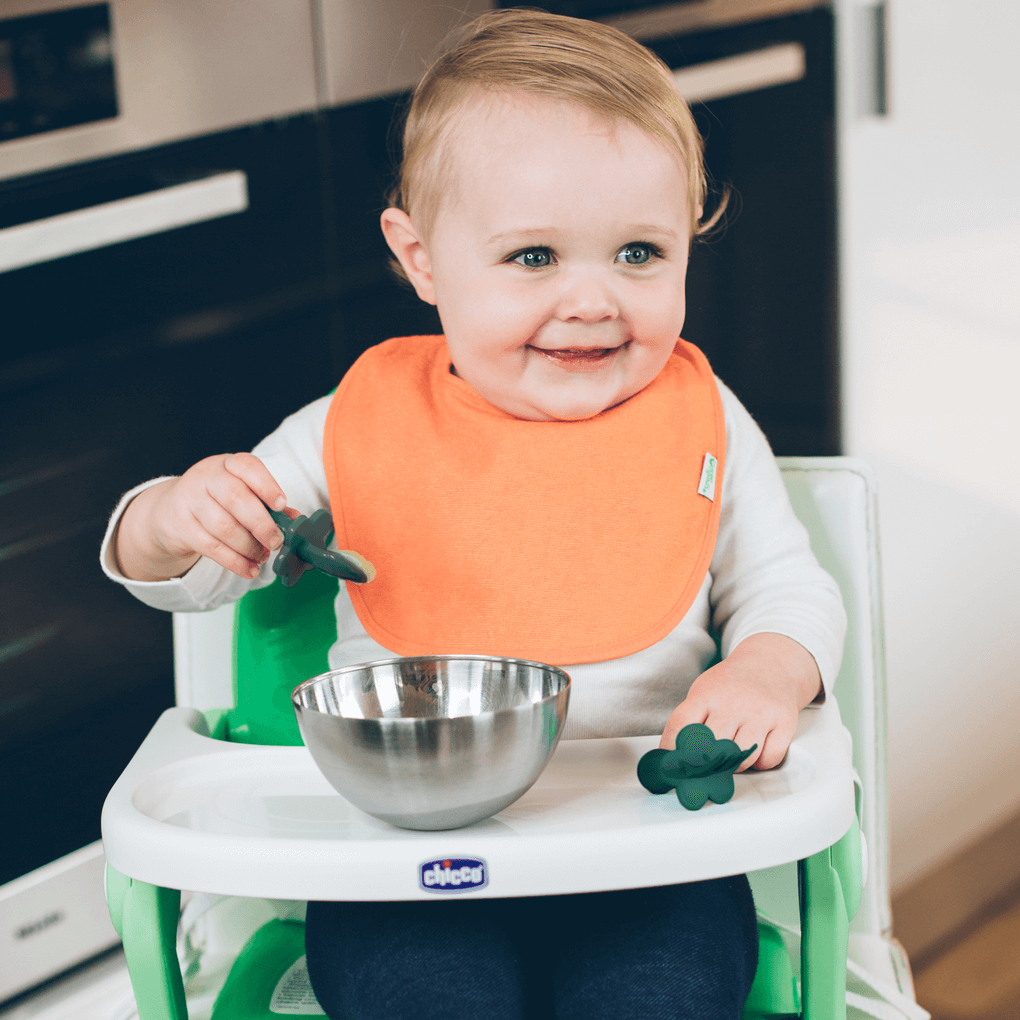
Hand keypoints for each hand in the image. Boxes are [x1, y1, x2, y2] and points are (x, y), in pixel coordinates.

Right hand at [115, 453, 295, 581]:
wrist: (169, 510)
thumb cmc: (216, 500)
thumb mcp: (241, 492)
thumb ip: (268, 504)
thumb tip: (295, 520)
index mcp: (228, 465)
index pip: (247, 466)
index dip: (266, 485)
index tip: (281, 504)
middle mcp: (206, 478)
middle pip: (235, 498)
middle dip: (261, 524)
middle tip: (276, 542)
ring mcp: (190, 501)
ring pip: (223, 526)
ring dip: (249, 547)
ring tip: (262, 556)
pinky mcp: (180, 527)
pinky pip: (212, 547)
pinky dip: (235, 562)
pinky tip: (249, 569)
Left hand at [659, 633, 821, 770]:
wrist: (768, 664)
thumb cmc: (730, 685)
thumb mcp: (703, 692)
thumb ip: (688, 721)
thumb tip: (671, 758)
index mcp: (706, 694)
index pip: (681, 726)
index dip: (672, 751)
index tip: (672, 766)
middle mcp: (733, 702)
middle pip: (712, 749)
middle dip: (707, 763)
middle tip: (707, 764)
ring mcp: (761, 712)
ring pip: (742, 758)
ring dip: (735, 764)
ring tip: (733, 750)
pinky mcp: (784, 722)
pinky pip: (768, 759)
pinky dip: (760, 762)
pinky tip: (755, 748)